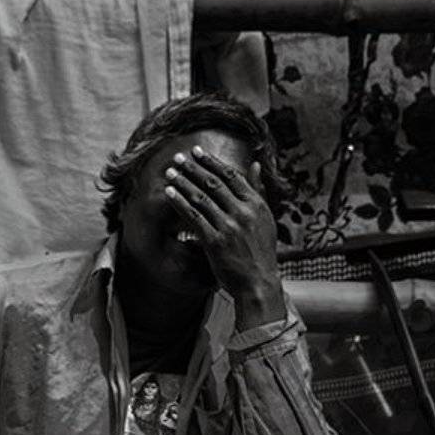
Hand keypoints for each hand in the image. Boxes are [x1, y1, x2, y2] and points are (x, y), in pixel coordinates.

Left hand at [163, 147, 283, 325]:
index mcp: (257, 204)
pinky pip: (193, 217)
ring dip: (183, 182)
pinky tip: (169, 194)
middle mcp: (244, 212)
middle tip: (178, 158)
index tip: (198, 152)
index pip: (232, 176)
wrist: (258, 282)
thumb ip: (258, 191)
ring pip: (201, 198)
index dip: (212, 162)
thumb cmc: (260, 251)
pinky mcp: (215, 241)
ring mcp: (229, 226)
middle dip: (193, 168)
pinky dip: (180, 203)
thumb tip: (255, 164)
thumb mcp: (265, 218)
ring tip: (169, 172)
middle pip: (214, 183)